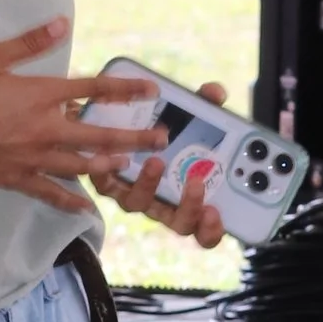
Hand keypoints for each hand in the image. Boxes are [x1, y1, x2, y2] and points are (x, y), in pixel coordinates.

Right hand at [0, 21, 165, 215]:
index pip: (93, 89)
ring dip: (110, 165)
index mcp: (40, 95)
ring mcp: (33, 158)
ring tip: (131, 165)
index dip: (125, 88)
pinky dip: (70, 200)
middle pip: (100, 134)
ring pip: (82, 165)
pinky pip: (50, 192)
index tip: (150, 90)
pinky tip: (86, 206)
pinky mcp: (17, 178)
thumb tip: (62, 24)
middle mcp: (44, 129)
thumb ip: (28, 43)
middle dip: (134, 137)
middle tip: (161, 139)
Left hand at [92, 78, 228, 249]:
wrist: (122, 129)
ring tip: (155, 161)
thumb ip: (206, 106)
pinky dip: (107, 172)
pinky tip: (111, 154)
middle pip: (178, 222)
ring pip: (140, 204)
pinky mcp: (108, 183)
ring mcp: (135, 197)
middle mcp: (163, 205)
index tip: (216, 213)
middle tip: (196, 182)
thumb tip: (214, 91)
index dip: (212, 229)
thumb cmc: (170, 132)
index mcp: (190, 200)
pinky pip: (106, 185)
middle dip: (189, 206)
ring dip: (148, 185)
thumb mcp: (193, 117)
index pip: (206, 230)